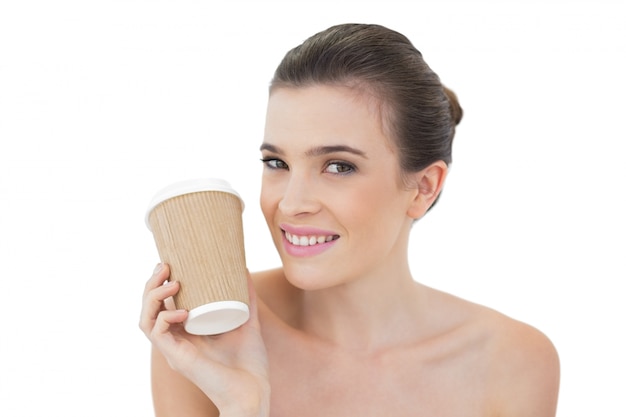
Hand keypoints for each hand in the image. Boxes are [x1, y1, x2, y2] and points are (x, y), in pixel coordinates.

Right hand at [139, 264, 269, 416]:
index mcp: (187, 332)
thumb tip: (244, 270)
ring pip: (145, 320)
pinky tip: (182, 310)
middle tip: (164, 266)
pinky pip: (158, 334)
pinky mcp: (177, 358)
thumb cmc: (250, 364)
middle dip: (151, 285)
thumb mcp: (247, 322)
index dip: (159, 284)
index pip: (161, 305)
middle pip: (148, 309)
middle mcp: (176, 340)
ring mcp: (174, 350)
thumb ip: (247, 299)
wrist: (253, 391)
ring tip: (172, 283)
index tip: (169, 263)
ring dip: (153, 298)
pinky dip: (165, 318)